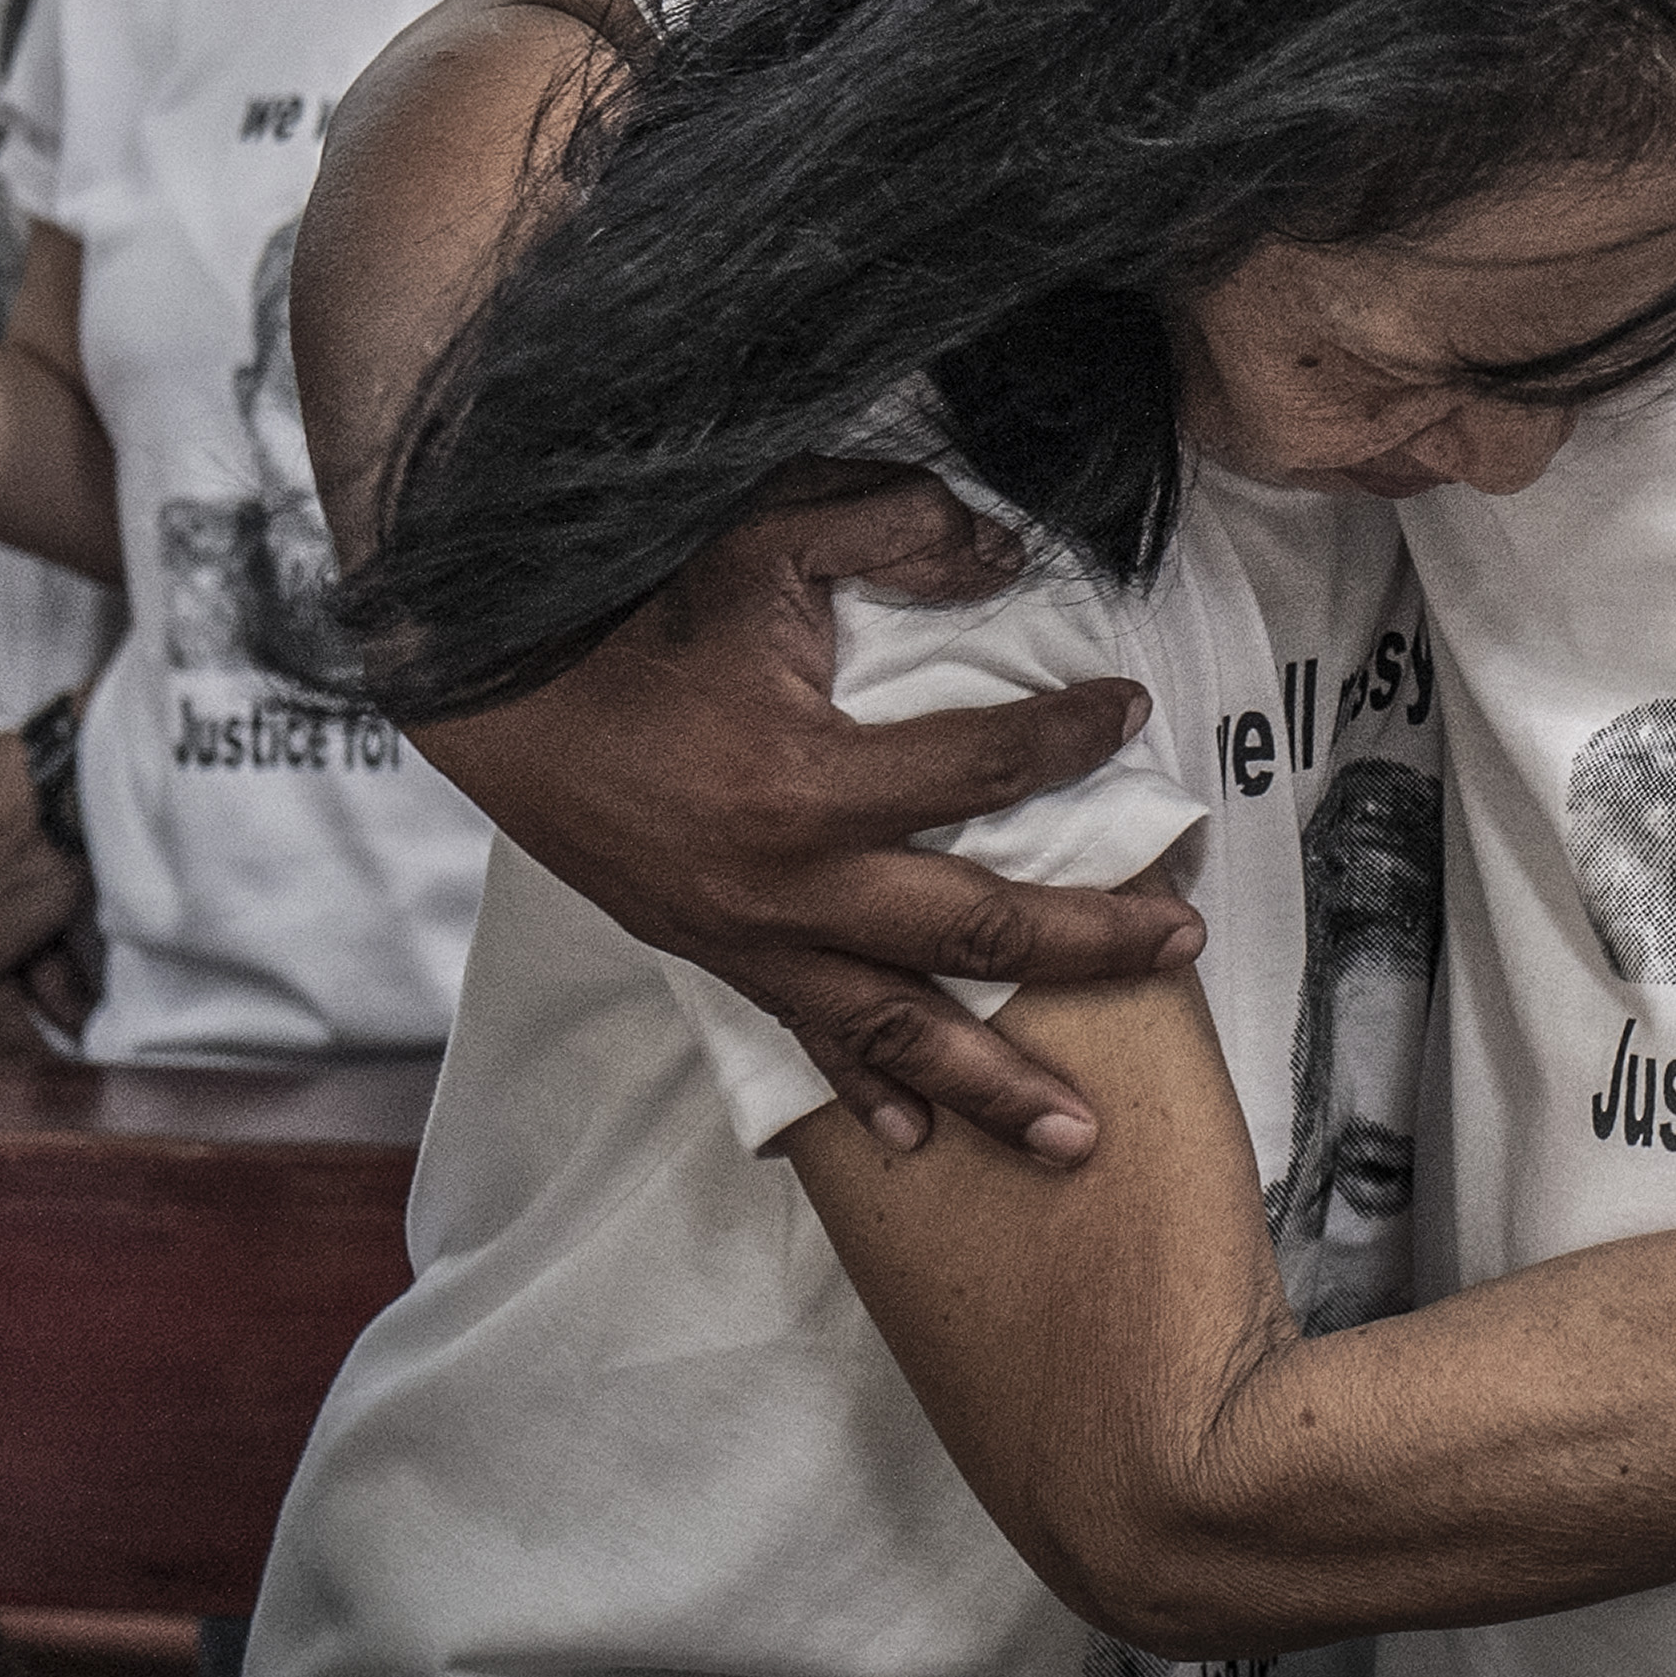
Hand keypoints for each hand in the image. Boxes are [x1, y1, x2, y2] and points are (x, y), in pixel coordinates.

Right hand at [407, 460, 1194, 1160]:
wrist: (492, 689)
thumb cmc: (630, 607)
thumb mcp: (770, 532)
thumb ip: (900, 532)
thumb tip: (1009, 558)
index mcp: (811, 781)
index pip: (989, 766)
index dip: (1072, 735)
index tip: (1126, 714)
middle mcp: (788, 884)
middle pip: (974, 931)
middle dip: (1091, 944)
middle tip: (1182, 939)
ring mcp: (747, 936)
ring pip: (896, 1029)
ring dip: (994, 1086)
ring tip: (1081, 1138)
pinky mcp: (713, 956)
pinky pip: (800, 1042)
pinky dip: (859, 1097)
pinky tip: (914, 1144)